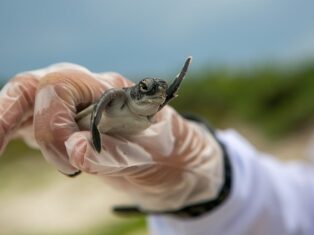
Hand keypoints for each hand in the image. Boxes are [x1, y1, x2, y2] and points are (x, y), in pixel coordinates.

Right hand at [1, 63, 223, 210]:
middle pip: (37, 87)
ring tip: (25, 156)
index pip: (62, 84)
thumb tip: (75, 150)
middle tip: (37, 158)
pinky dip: (10, 130)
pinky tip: (1, 143)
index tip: (72, 157)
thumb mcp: (152, 152)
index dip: (53, 119)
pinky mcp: (68, 129)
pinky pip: (30, 122)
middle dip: (25, 121)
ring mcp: (75, 110)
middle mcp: (88, 93)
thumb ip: (116, 152)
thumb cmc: (170, 152)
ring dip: (9, 125)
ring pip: (27, 103)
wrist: (176, 163)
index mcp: (111, 89)